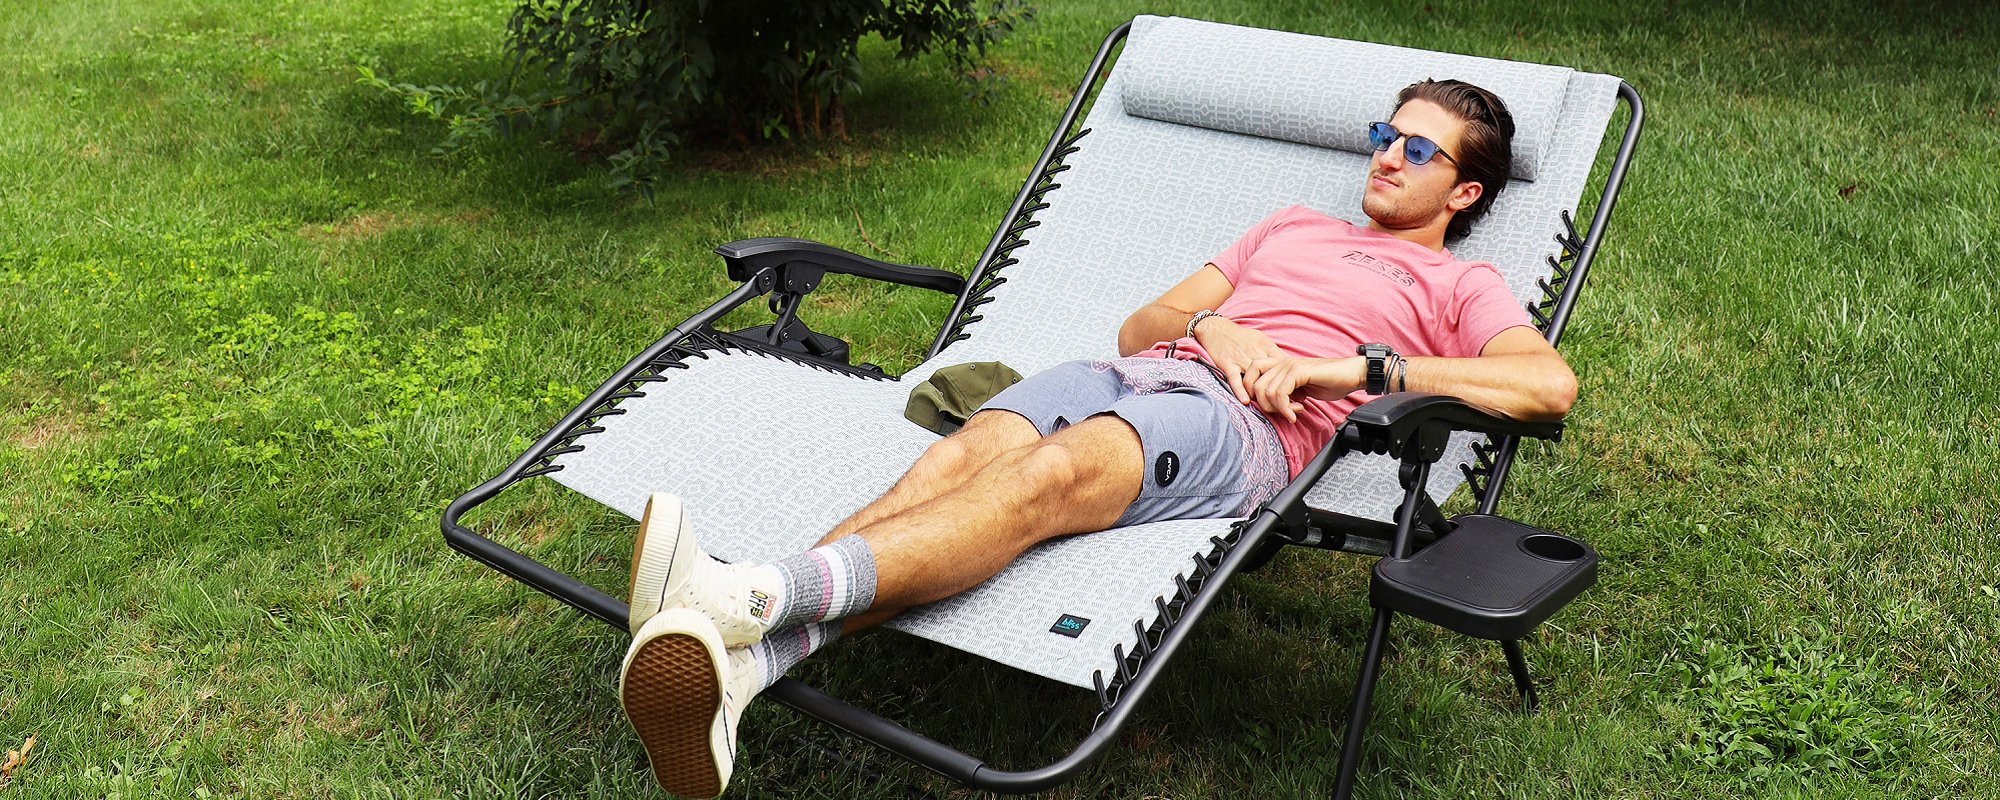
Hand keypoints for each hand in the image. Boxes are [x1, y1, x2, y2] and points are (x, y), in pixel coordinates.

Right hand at [1192, 316, 1283, 402]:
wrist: (1217, 329)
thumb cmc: (1241, 336)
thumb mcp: (1262, 339)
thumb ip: (1274, 354)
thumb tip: (1290, 368)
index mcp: (1266, 347)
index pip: (1283, 364)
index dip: (1292, 378)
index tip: (1300, 391)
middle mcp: (1255, 353)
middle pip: (1271, 374)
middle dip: (1282, 390)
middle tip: (1291, 405)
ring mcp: (1241, 359)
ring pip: (1255, 379)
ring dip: (1263, 394)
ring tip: (1272, 408)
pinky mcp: (1227, 364)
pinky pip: (1234, 379)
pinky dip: (1240, 390)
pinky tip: (1246, 401)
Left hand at [1241, 356, 1366, 422]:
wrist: (1351, 375)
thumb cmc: (1329, 382)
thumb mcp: (1300, 389)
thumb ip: (1284, 393)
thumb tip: (1269, 405)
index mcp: (1280, 364)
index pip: (1250, 373)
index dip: (1250, 391)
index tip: (1267, 407)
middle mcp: (1281, 362)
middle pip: (1254, 386)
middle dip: (1265, 406)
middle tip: (1284, 412)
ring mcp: (1289, 365)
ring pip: (1266, 392)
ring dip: (1279, 409)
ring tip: (1294, 412)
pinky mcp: (1298, 372)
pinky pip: (1280, 394)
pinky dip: (1286, 409)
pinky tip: (1296, 413)